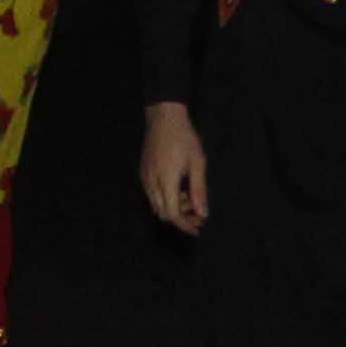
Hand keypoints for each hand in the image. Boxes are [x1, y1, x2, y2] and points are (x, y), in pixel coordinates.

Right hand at [140, 100, 208, 233]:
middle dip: (181, 218)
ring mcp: (145, 178)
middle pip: (163, 214)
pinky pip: (152, 195)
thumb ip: (199, 190)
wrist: (163, 117)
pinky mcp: (143, 173)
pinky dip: (165, 199)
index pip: (172, 214)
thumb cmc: (184, 137)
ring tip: (188, 197)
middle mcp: (151, 182)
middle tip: (198, 213)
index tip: (197, 228)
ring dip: (173, 208)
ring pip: (156, 206)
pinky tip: (177, 189)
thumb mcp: (198, 163)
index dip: (185, 225)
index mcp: (166, 181)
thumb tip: (202, 214)